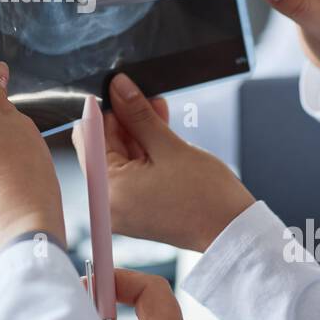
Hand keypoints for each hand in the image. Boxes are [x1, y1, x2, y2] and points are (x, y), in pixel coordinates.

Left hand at [73, 74, 253, 252]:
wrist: (231, 232)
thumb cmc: (206, 197)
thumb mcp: (169, 146)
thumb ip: (138, 115)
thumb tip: (119, 88)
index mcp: (108, 190)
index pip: (88, 138)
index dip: (102, 109)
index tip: (118, 89)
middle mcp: (107, 203)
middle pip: (103, 148)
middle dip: (122, 118)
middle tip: (140, 93)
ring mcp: (122, 208)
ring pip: (120, 157)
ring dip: (136, 131)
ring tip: (155, 106)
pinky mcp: (136, 209)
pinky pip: (132, 172)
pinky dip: (144, 151)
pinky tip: (158, 128)